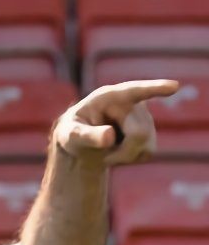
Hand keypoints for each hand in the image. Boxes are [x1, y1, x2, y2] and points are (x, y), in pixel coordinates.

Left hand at [54, 79, 180, 166]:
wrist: (81, 142)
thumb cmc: (72, 132)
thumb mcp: (71, 135)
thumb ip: (87, 136)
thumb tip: (110, 137)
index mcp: (110, 96)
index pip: (136, 91)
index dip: (156, 89)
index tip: (173, 86)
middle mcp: (132, 103)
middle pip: (140, 134)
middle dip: (123, 152)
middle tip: (104, 158)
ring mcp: (143, 116)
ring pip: (147, 145)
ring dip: (125, 156)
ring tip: (108, 150)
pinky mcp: (150, 131)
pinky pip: (149, 152)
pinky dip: (131, 158)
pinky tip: (120, 150)